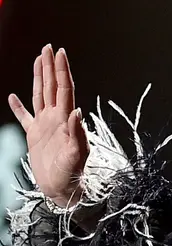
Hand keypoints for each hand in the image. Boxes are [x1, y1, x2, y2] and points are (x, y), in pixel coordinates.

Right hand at [8, 44, 88, 206]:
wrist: (64, 190)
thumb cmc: (72, 175)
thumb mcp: (77, 155)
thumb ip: (77, 134)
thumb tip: (77, 112)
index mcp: (66, 120)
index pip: (65, 90)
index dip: (62, 71)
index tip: (60, 53)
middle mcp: (56, 119)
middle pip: (53, 87)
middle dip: (51, 67)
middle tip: (49, 47)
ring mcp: (45, 126)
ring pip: (41, 95)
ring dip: (40, 78)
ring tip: (38, 60)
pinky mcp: (35, 136)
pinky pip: (25, 117)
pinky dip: (19, 107)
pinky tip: (13, 96)